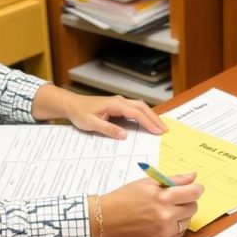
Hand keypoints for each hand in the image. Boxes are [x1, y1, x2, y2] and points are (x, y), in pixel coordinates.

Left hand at [32, 85, 165, 138]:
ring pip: (140, 107)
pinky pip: (134, 110)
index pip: (136, 113)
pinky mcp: (118, 107)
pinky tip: (148, 124)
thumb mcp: (91, 124)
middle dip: (154, 118)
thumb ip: (108, 129)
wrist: (72, 105)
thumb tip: (124, 135)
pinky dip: (144, 116)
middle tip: (164, 130)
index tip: (158, 131)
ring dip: (150, 116)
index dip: (148, 122)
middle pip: (142, 108)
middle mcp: (120, 101)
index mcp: (115, 104)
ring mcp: (119, 103)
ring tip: (160, 127)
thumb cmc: (80, 113)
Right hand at [95, 173, 203, 236]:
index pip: (193, 193)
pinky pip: (180, 234)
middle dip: (187, 201)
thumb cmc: (125, 198)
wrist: (106, 220)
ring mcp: (164, 232)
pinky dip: (175, 227)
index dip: (197, 189)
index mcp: (162, 197)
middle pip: (193, 207)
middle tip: (174, 199)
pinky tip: (162, 222)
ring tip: (166, 211)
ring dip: (182, 215)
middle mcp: (166, 216)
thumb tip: (193, 177)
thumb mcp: (147, 183)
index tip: (196, 188)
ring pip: (188, 221)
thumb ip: (173, 180)